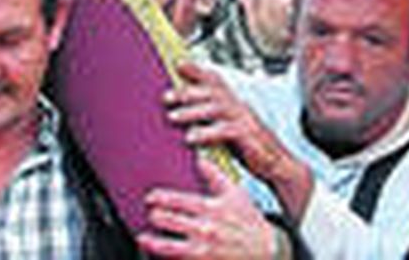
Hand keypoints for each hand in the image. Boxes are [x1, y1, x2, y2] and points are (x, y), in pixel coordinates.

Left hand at [138, 157, 280, 259]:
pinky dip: (163, 256)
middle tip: (149, 214)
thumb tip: (200, 158)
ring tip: (142, 237)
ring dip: (151, 240)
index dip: (160, 198)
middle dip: (155, 217)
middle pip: (169, 221)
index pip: (179, 200)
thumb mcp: (236, 194)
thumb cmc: (249, 222)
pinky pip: (176, 259)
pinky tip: (155, 255)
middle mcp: (205, 229)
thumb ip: (215, 176)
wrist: (266, 251)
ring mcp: (202, 250)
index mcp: (212, 208)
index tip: (150, 197)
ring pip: (167, 245)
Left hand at [164, 62, 305, 206]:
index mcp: (236, 103)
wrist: (279, 165)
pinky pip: (225, 130)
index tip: (179, 64)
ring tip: (173, 117)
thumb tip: (186, 112)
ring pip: (217, 108)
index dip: (199, 70)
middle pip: (213, 91)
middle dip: (188, 92)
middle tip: (166, 98)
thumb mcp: (230, 128)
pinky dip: (207, 132)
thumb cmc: (251, 148)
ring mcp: (246, 120)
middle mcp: (241, 107)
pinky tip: (191, 138)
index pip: (217, 81)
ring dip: (193, 111)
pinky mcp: (248, 137)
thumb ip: (213, 118)